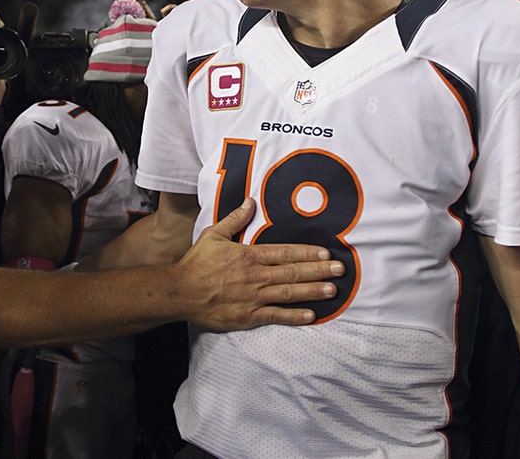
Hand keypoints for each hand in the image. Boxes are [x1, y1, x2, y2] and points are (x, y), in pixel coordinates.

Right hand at [172, 198, 343, 329]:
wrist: (180, 292)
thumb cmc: (196, 263)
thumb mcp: (213, 235)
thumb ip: (234, 220)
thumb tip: (250, 202)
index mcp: (248, 255)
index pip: (284, 252)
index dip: (307, 252)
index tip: (326, 252)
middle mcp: (254, 276)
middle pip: (292, 272)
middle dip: (318, 271)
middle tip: (340, 270)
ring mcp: (252, 298)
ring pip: (288, 293)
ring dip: (312, 291)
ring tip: (332, 290)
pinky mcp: (248, 316)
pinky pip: (275, 316)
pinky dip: (294, 316)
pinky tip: (311, 315)